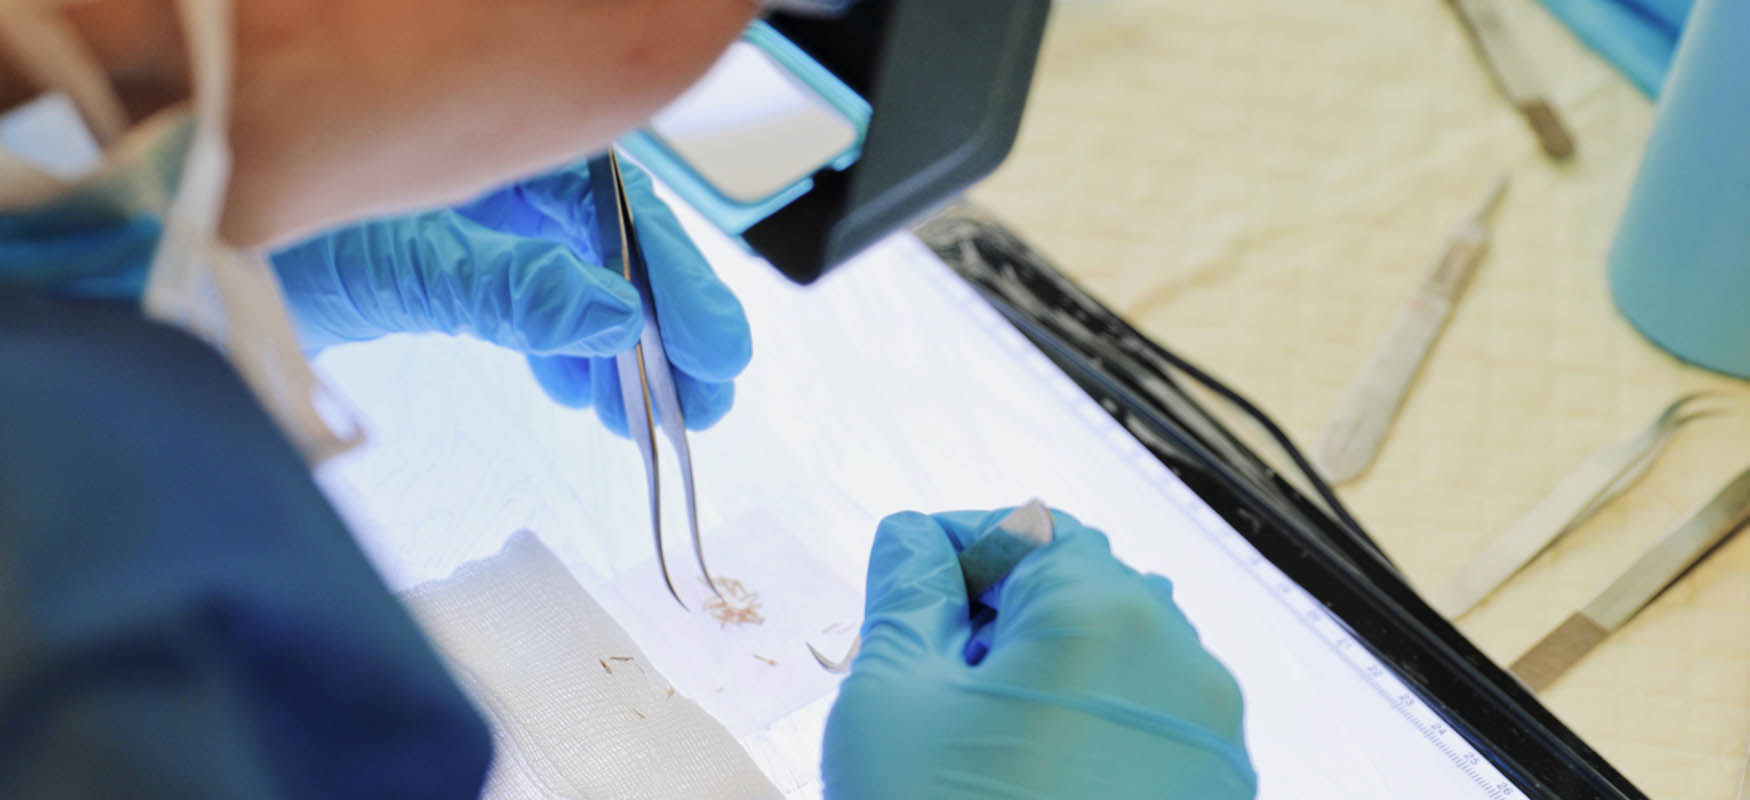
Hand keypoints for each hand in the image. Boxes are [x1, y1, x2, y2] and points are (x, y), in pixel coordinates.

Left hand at [270, 158, 751, 432]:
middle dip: (659, 325)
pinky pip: (525, 299)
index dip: (673, 278)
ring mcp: (464, 211)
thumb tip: (615, 318)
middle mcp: (484, 162)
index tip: (715, 349)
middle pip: (606, 241)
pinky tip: (582, 392)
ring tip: (644, 416)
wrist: (151, 255)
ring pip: (571, 274)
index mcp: (484, 131)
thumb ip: (507, 288)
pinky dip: (558, 349)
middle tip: (698, 401)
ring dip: (616, 348)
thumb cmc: (241, 226)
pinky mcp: (436, 258)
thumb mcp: (393, 265)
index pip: (615, 202)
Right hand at [822, 509, 1255, 798]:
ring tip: (970, 731)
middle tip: (923, 665)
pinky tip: (1025, 775)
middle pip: (1081, 587)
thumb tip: (914, 539)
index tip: (907, 573)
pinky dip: (1091, 724)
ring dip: (1046, 668)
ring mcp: (1211, 740)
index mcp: (1102, 614)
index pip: (1026, 527)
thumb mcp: (893, 700)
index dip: (956, 544)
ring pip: (1120, 657)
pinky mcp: (1217, 799)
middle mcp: (1182, 663)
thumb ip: (907, 594)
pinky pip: (1151, 724)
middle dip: (999, 610)